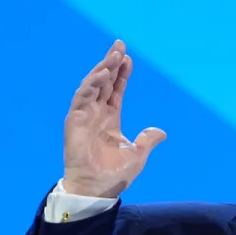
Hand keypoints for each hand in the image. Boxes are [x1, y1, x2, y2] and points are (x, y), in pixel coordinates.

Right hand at [62, 40, 165, 197]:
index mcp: (111, 119)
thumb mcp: (137, 154)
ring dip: (102, 70)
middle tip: (120, 45)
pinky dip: (91, 86)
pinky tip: (102, 75)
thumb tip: (161, 131)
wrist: (96, 189)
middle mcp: (96, 114)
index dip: (122, 74)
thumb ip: (147, 140)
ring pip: (92, 86)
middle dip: (111, 63)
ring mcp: (84, 116)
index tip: (129, 58)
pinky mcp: (75, 122)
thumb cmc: (114, 174)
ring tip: (113, 55)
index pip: (116, 90)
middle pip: (104, 82)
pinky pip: (81, 99)